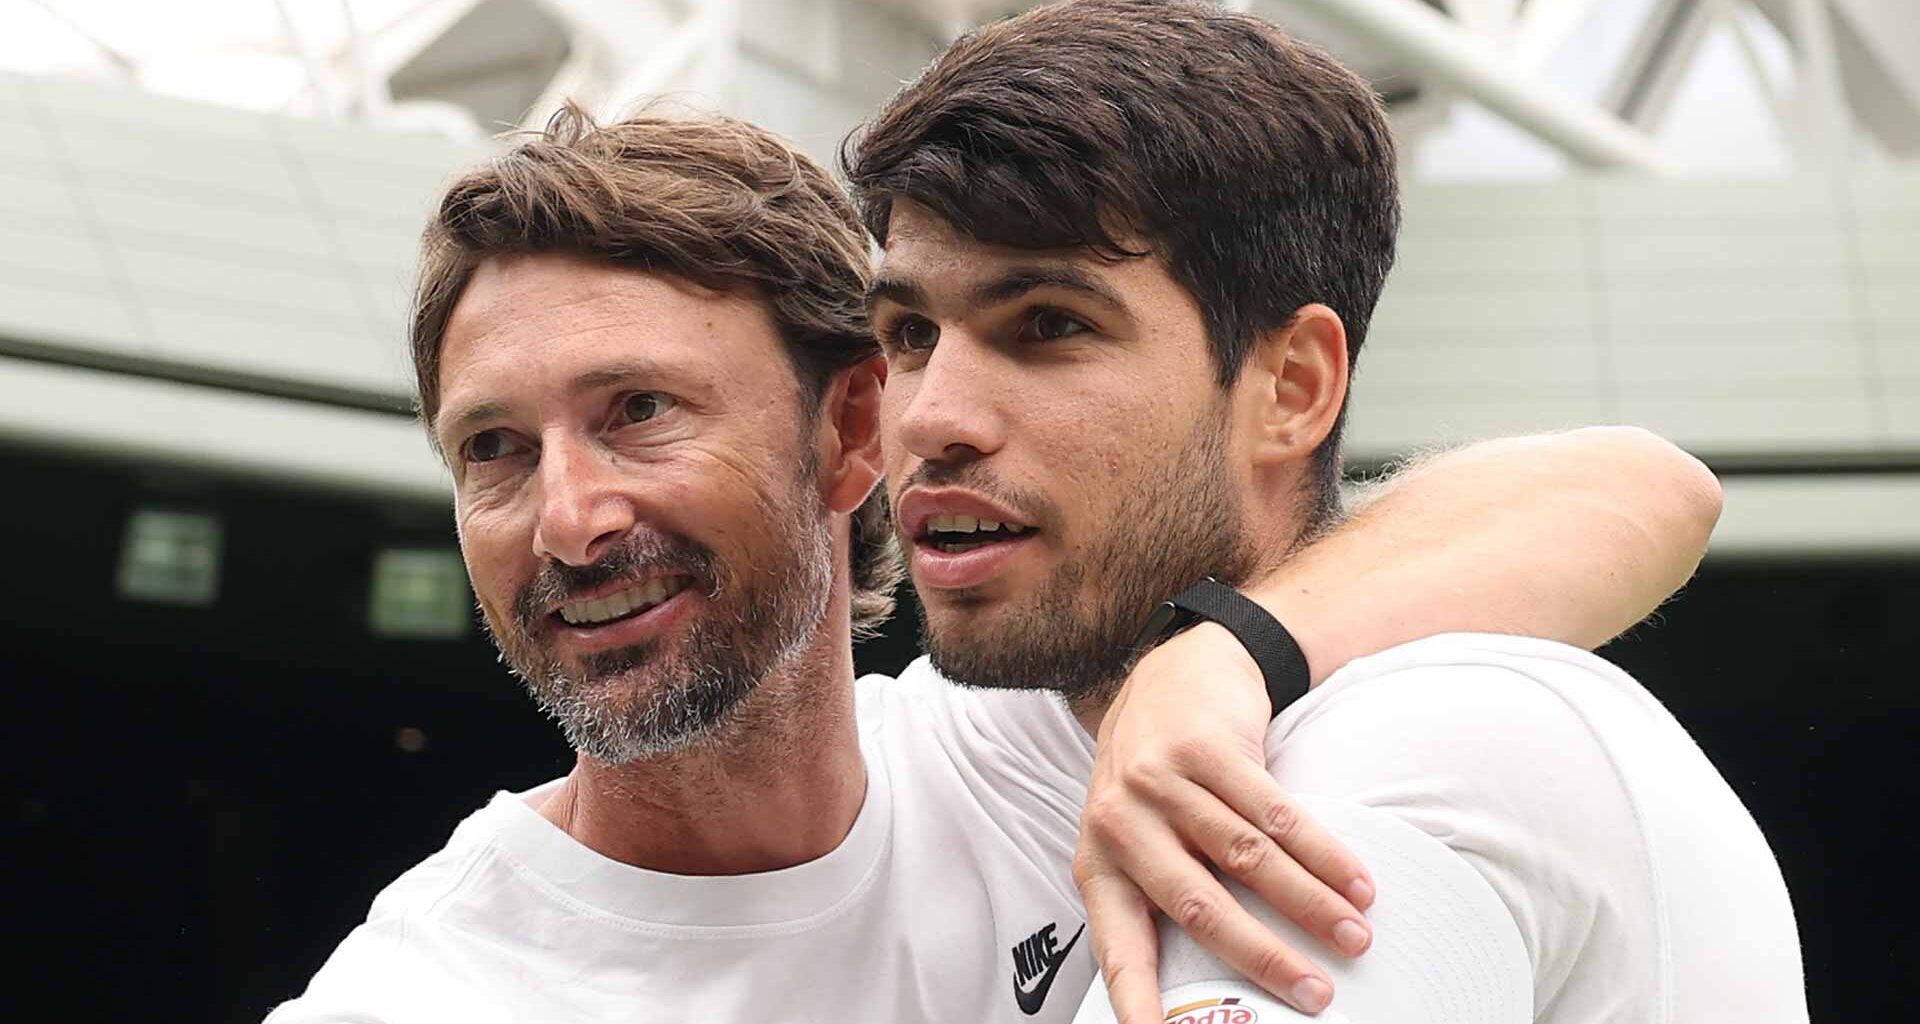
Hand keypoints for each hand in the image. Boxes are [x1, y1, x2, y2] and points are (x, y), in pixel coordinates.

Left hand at [1073, 623, 1375, 1021]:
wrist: (1172, 674)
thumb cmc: (1156, 779)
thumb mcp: (1136, 839)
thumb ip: (1158, 898)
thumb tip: (1208, 988)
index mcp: (1098, 866)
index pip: (1120, 949)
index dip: (1141, 1003)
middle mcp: (1120, 824)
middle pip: (1200, 909)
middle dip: (1265, 960)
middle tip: (1317, 995)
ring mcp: (1159, 781)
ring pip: (1247, 860)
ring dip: (1309, 905)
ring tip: (1354, 939)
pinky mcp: (1203, 747)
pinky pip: (1274, 811)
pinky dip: (1321, 851)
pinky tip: (1353, 881)